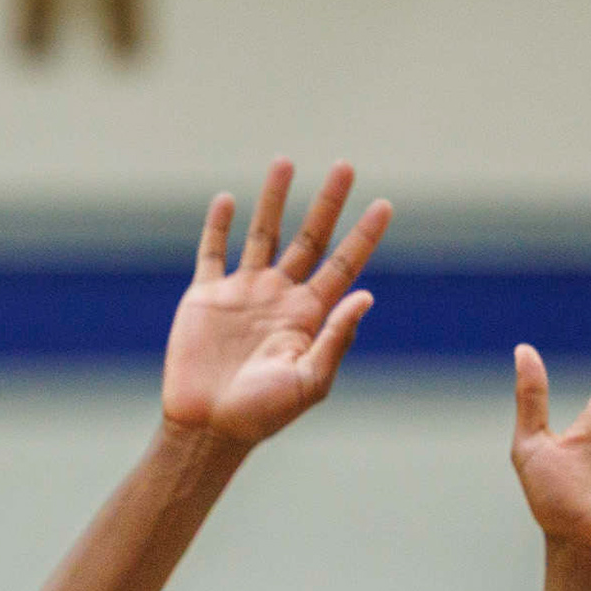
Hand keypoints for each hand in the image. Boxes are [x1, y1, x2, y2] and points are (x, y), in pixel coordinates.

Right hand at [160, 159, 390, 450]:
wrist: (207, 428)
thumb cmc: (261, 415)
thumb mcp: (309, 382)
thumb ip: (336, 339)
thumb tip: (366, 296)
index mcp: (307, 317)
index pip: (343, 266)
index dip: (364, 236)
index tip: (384, 205)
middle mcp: (278, 299)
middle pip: (309, 239)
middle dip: (327, 203)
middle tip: (345, 166)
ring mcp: (242, 295)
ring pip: (263, 234)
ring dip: (274, 200)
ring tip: (286, 161)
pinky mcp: (205, 298)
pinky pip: (213, 253)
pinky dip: (219, 226)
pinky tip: (229, 200)